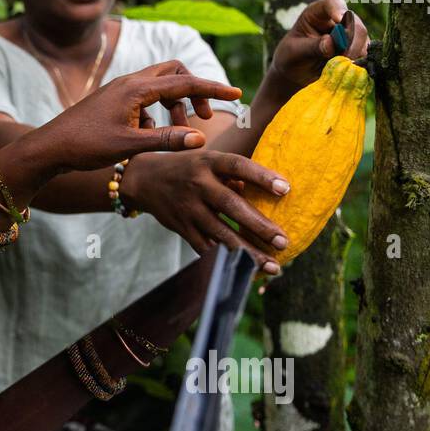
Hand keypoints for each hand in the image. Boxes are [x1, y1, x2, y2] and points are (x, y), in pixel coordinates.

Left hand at [30, 60, 241, 174]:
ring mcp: (120, 90)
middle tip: (203, 115)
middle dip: (194, 90)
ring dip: (176, 105)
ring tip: (180, 131)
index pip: (184, 82)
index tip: (237, 93)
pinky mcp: (114, 100)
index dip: (213, 88)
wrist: (50, 147)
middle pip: (174, 72)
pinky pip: (145, 98)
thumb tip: (201, 138)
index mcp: (136, 89)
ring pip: (160, 86)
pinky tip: (148, 136)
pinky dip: (156, 113)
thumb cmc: (86, 146)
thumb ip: (166, 140)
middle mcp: (129, 82)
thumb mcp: (129, 146)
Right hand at [122, 150, 291, 273]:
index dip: (262, 177)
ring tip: (273, 266)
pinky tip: (245, 269)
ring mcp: (188, 208)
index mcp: (208, 162)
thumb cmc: (187, 168)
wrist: (143, 180)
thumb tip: (263, 194)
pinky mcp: (182, 227)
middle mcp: (198, 185)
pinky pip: (206, 247)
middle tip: (283, 242)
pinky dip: (226, 259)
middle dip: (259, 226)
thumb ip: (233, 175)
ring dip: (248, 252)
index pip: (238, 166)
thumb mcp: (207, 161)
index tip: (286, 189)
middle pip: (231, 206)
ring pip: (221, 234)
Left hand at [269, 0, 370, 89]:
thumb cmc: (291, 58)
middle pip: (353, 21)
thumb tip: (331, 44)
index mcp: (317, 13)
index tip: (339, 18)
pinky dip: (359, 60)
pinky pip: (365, 51)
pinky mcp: (356, 47)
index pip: (331, 3)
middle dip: (350, 39)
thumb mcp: (295, 52)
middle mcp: (336, 19)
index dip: (337, 9)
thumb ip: (312, 47)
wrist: (296, 74)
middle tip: (342, 57)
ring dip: (354, 52)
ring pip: (362, 37)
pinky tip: (348, 68)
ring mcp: (348, 32)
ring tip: (340, 65)